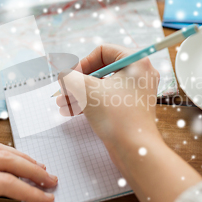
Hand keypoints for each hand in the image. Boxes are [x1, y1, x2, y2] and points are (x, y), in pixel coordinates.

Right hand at [56, 44, 201, 201]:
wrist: (135, 150)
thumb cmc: (116, 117)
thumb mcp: (86, 90)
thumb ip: (70, 76)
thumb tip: (62, 71)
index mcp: (136, 62)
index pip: (103, 51)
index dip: (82, 62)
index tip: (69, 76)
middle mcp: (139, 74)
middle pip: (101, 69)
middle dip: (77, 81)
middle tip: (61, 91)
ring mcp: (136, 92)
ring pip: (102, 86)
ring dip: (79, 93)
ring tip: (61, 104)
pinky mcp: (131, 108)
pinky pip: (107, 99)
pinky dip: (90, 103)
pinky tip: (71, 111)